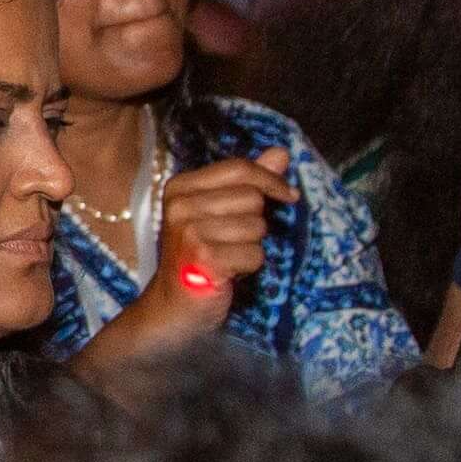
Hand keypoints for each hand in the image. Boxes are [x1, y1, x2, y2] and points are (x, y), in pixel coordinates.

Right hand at [110, 145, 283, 355]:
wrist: (173, 308)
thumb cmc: (198, 258)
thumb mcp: (219, 214)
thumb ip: (249, 182)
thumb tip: (281, 153)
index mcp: (180, 187)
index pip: (239, 168)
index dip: (271, 180)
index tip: (288, 194)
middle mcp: (181, 205)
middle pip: (252, 198)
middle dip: (255, 222)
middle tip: (233, 241)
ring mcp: (190, 232)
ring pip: (257, 227)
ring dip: (252, 246)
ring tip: (228, 257)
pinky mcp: (204, 258)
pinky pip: (255, 253)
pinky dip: (249, 267)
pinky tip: (228, 273)